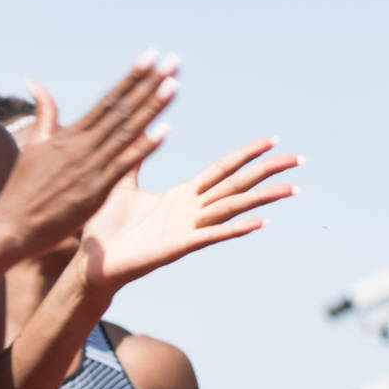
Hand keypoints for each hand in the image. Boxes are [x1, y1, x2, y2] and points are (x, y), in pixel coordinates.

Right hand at [0, 53, 179, 256]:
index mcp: (70, 135)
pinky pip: (124, 164)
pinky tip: (165, 131)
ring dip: (152, 108)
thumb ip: (44, 114)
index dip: (132, 78)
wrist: (12, 225)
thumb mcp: (33, 146)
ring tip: (173, 85)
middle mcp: (83, 146)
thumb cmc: (22, 189)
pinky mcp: (95, 191)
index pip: (108, 100)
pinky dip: (144, 147)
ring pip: (127, 132)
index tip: (151, 57)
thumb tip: (35, 82)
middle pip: (123, 110)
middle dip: (149, 84)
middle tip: (172, 61)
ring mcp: (90, 167)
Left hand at [79, 137, 297, 292]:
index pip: (221, 171)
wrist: (91, 261)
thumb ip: (134, 155)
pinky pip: (212, 235)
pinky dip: (236, 228)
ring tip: (291, 188)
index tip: (271, 140)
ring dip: (262, 199)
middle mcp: (192, 212)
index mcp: (182, 197)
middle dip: (266, 172)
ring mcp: (189, 230)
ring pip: (232, 209)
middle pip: (237, 186)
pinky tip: (261, 222)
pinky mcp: (179, 246)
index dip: (245, 155)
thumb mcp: (121, 182)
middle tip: (298, 159)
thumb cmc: (105, 226)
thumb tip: (137, 128)